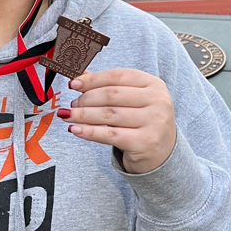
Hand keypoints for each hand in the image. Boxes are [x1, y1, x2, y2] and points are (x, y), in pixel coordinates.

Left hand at [57, 69, 176, 173]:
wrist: (163, 154)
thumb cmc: (143, 121)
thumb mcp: (133, 100)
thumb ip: (109, 86)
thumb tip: (80, 77)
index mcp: (154, 84)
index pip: (118, 76)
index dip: (93, 79)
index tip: (74, 84)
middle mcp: (158, 101)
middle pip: (111, 95)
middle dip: (86, 99)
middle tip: (72, 103)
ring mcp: (153, 123)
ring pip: (108, 115)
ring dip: (83, 115)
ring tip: (68, 115)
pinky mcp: (144, 143)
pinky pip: (109, 134)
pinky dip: (89, 132)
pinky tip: (75, 130)